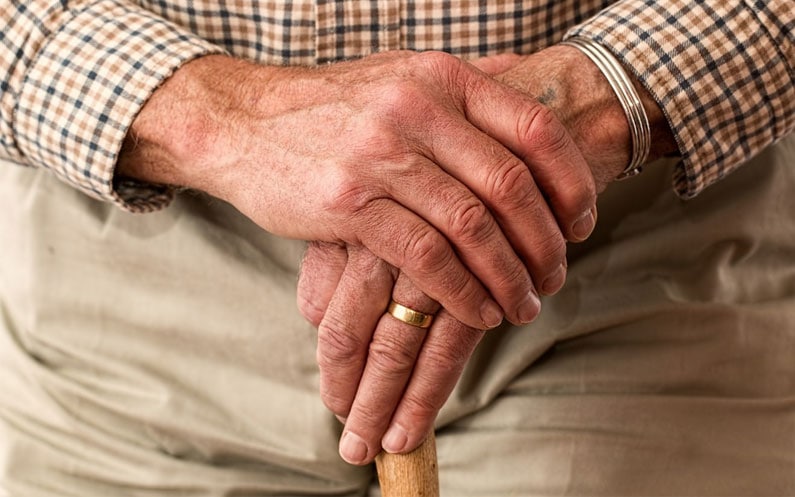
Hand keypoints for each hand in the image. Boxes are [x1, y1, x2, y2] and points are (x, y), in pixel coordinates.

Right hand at [298, 45, 678, 464]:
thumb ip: (463, 80)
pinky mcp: (349, 203)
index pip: (534, 127)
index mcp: (440, 77)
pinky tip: (477, 311)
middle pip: (510, 183)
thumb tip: (525, 76)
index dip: (572, 180)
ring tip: (523, 304)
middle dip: (544, 241)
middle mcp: (416, 108)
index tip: (583, 222)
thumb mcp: (399, 74)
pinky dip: (462, 291)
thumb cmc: (332, 109)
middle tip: (555, 276)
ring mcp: (380, 155)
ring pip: (471, 226)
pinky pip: (425, 256)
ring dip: (507, 275)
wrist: (243, 123)